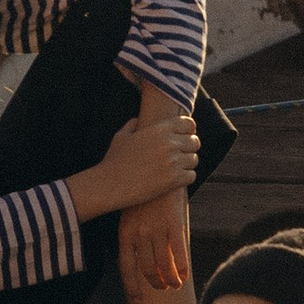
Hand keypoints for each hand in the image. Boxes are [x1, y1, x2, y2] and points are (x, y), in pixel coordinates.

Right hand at [71, 105, 198, 223]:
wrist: (109, 184)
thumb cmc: (113, 160)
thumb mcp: (122, 136)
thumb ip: (133, 124)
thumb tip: (138, 120)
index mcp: (159, 129)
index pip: (188, 124)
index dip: (189, 130)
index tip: (185, 137)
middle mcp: (169, 143)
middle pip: (195, 142)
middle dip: (189, 148)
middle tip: (181, 155)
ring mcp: (173, 162)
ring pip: (194, 159)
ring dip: (188, 164)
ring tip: (178, 168)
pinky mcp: (174, 180)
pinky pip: (192, 175)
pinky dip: (186, 177)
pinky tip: (177, 179)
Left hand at [120, 187, 190, 289]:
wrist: (158, 167)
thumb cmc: (145, 193)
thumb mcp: (131, 213)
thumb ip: (134, 234)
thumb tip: (139, 256)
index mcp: (125, 232)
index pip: (126, 267)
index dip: (133, 286)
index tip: (138, 299)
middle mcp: (140, 234)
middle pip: (148, 270)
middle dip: (156, 284)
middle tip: (163, 288)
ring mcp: (157, 229)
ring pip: (164, 265)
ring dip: (171, 280)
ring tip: (176, 284)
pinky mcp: (174, 223)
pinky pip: (180, 253)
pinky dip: (183, 268)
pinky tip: (186, 275)